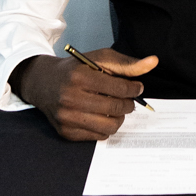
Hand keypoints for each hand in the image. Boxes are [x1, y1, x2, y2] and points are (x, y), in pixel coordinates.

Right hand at [10, 46, 158, 140]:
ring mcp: (67, 117)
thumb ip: (126, 64)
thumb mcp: (99, 59)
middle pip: (115, 108)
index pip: (119, 88)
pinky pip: (98, 136)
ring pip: (109, 126)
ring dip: (119, 118)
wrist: (43, 83)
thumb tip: (152, 62)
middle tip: (128, 100)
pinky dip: (105, 127)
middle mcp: (70, 97)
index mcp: (79, 76)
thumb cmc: (75, 69)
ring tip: (116, 109)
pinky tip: (101, 116)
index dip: (134, 88)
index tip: (137, 88)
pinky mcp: (66, 132)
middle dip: (128, 104)